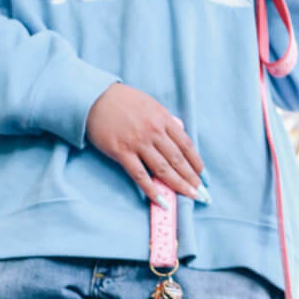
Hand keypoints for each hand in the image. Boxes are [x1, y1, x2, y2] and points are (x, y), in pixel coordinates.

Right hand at [86, 84, 207, 204]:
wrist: (94, 97)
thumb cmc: (122, 101)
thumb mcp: (149, 105)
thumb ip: (163, 121)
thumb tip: (177, 137)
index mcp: (162, 118)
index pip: (185, 144)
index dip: (196, 162)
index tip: (203, 176)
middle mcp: (153, 131)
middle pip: (177, 159)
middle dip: (191, 178)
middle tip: (201, 193)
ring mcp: (138, 143)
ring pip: (163, 169)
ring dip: (178, 185)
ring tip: (189, 197)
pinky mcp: (122, 152)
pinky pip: (140, 175)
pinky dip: (151, 189)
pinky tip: (161, 200)